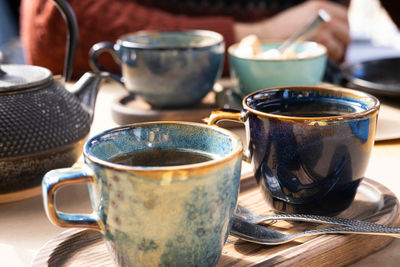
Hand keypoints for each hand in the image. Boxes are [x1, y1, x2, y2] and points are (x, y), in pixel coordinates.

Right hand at [234, 0, 349, 61]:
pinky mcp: (321, 36)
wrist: (264, 36)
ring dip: (340, 51)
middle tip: (337, 51)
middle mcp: (324, 11)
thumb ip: (315, 21)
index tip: (340, 39)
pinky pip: (336, 50)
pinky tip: (324, 59)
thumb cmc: (278, 32)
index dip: (344, 30)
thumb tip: (330, 32)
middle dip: (344, 42)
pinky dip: (333, 57)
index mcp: (320, 5)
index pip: (345, 16)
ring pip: (345, 39)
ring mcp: (323, 23)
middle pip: (347, 28)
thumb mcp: (300, 17)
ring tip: (330, 57)